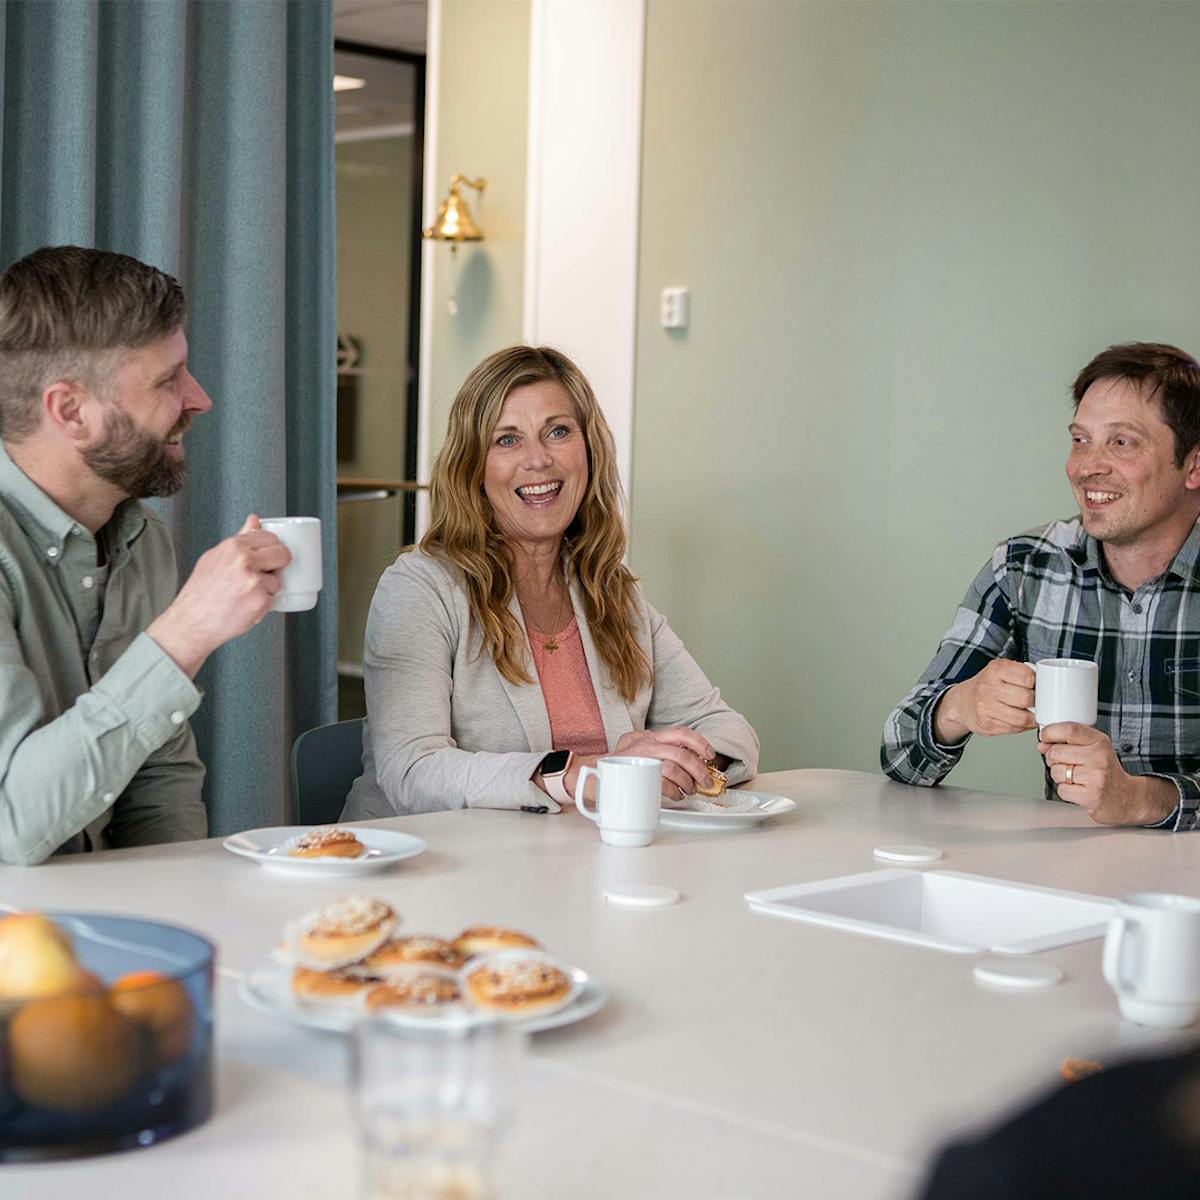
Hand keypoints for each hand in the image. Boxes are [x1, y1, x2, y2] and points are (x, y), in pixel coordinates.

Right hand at [147, 515, 291, 676]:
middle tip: (265, 575)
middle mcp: (244, 560)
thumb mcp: (215, 557)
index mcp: (233, 546)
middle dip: (279, 565)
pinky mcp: (260, 600)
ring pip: (277, 580)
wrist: (192, 622)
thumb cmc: (201, 592)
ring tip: (245, 595)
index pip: (269, 538)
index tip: (268, 557)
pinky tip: (245, 606)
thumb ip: (239, 538)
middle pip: (282, 554)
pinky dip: (263, 605)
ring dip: (267, 589)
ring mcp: (254, 581)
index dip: (272, 548)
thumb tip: (254, 519)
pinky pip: (273, 599)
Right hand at [611, 727, 714, 803]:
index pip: (680, 732)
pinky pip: (661, 783)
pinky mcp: (634, 775)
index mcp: (649, 737)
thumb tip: (686, 759)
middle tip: (706, 781)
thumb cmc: (616, 764)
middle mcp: (645, 744)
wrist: (589, 773)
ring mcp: (638, 759)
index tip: (709, 755)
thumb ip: (656, 748)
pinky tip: (676, 796)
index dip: (699, 742)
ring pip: (672, 768)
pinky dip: (673, 792)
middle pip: (681, 753)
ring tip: (689, 790)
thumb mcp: (636, 747)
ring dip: (686, 782)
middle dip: (699, 770)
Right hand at [933, 660, 1036, 743]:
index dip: (1037, 683)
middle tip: (1035, 702)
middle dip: (1035, 702)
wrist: (961, 702)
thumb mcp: (1000, 670)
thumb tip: (1046, 686)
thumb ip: (1021, 674)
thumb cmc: (987, 686)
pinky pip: (1015, 729)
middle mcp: (988, 687)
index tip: (1036, 687)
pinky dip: (1022, 726)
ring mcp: (986, 707)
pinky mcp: (987, 725)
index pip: (1028, 677)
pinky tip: (1019, 720)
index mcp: (996, 669)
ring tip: (1030, 713)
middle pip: (1026, 698)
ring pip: (1022, 718)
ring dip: (1031, 718)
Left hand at [1038, 724, 1177, 825]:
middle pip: (1056, 752)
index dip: (1050, 732)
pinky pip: (1061, 790)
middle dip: (1052, 758)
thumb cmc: (1105, 771)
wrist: (1127, 798)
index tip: (1045, 736)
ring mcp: (1095, 778)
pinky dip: (1065, 791)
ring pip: (1056, 771)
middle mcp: (1098, 758)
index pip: (1069, 729)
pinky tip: (1078, 789)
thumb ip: (1068, 742)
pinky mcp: (1090, 797)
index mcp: (1099, 742)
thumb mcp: (1093, 748)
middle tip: (1064, 762)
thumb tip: (1042, 744)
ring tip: (1074, 777)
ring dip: (1059, 776)